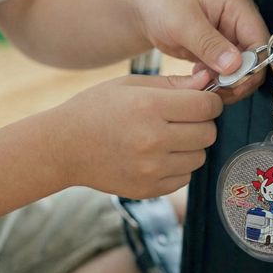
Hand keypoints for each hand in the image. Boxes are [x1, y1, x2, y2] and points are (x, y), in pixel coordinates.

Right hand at [49, 71, 219, 198]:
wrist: (62, 147)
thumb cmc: (95, 109)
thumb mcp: (130, 85)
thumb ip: (172, 84)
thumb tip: (208, 84)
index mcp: (149, 107)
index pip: (206, 106)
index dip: (209, 101)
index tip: (201, 101)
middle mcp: (153, 140)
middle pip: (208, 133)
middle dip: (202, 123)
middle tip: (183, 119)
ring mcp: (151, 169)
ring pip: (200, 157)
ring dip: (191, 146)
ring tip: (168, 138)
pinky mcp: (149, 189)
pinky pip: (184, 178)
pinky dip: (178, 167)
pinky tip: (158, 156)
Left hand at [119, 0, 268, 103]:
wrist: (143, 8)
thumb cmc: (161, 2)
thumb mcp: (183, 22)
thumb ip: (209, 44)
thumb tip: (235, 65)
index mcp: (238, 6)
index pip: (260, 41)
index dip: (252, 66)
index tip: (234, 83)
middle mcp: (239, 22)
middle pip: (254, 60)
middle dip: (238, 78)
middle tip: (216, 89)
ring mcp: (229, 38)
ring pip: (241, 70)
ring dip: (225, 83)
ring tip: (204, 84)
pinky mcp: (217, 52)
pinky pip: (225, 73)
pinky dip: (215, 81)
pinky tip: (198, 78)